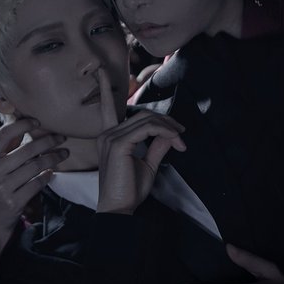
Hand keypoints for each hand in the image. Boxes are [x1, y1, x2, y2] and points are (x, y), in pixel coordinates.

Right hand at [0, 118, 68, 253]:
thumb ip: (6, 146)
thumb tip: (20, 121)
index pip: (4, 134)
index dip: (22, 125)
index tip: (38, 121)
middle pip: (27, 149)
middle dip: (48, 141)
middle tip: (62, 137)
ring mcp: (3, 188)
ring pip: (36, 166)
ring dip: (54, 158)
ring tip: (64, 153)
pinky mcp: (14, 202)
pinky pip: (37, 183)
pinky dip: (47, 176)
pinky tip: (52, 172)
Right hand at [96, 68, 185, 213]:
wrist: (119, 211)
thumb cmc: (129, 191)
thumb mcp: (147, 165)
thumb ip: (156, 146)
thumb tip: (170, 134)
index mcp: (109, 137)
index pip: (107, 107)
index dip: (106, 88)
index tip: (101, 72)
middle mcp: (107, 134)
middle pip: (142, 115)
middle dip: (166, 121)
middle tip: (182, 134)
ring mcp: (110, 138)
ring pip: (147, 120)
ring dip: (169, 128)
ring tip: (181, 142)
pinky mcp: (119, 144)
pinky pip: (147, 129)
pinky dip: (165, 133)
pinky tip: (176, 142)